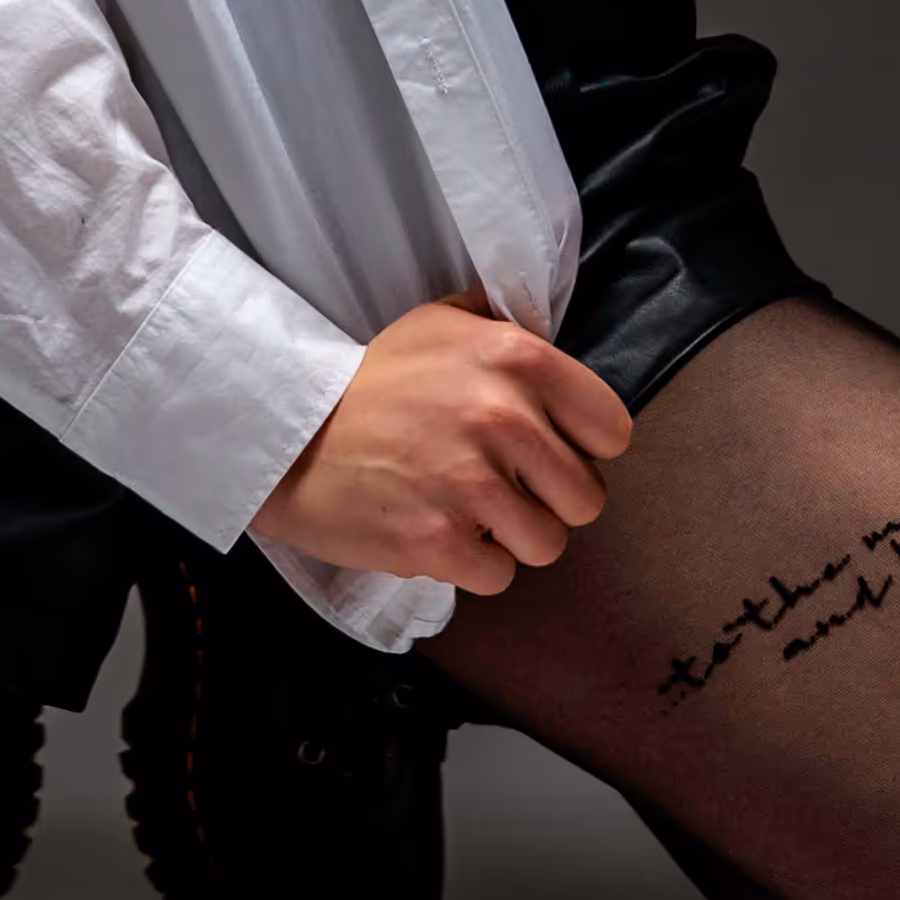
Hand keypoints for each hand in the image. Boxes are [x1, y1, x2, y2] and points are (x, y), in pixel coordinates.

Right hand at [249, 301, 636, 593]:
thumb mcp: (437, 323)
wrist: (288, 433)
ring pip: (548, 544)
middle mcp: (505, 418)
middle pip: (587, 498)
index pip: (612, 430)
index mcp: (518, 359)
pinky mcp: (440, 542)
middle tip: (498, 484)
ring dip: (511, 536)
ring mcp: (472, 485)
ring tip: (465, 508)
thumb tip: (551, 328)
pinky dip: (472, 564)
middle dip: (546, 498)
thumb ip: (502, 325)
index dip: (581, 446)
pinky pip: (500, 575)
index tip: (546, 449)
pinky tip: (438, 529)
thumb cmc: (368, 380)